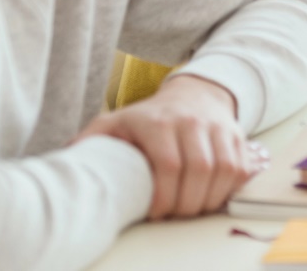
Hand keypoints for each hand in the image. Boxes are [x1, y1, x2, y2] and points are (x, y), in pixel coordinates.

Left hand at [75, 76, 265, 219]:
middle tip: (175, 214)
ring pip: (224, 171)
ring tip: (193, 208)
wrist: (193, 93)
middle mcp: (192, 120)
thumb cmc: (149, 117)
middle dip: (187, 204)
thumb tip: (65, 163)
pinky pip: (241, 168)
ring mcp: (218, 126)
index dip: (165, 197)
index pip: (169, 164)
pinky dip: (229, 189)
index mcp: (159, 121)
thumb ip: (92, 140)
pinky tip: (212, 195)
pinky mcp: (238, 134)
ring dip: (210, 199)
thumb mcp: (116, 122)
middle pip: (199, 171)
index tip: (156, 213)